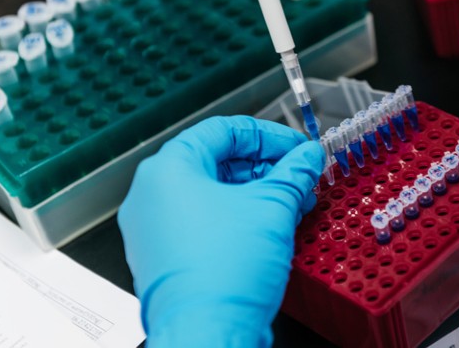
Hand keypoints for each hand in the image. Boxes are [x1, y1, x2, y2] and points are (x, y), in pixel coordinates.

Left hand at [118, 116, 324, 346]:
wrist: (207, 334)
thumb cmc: (223, 275)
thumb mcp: (272, 207)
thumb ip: (294, 173)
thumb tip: (307, 158)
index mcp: (168, 170)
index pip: (223, 131)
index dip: (268, 135)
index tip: (295, 147)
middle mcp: (152, 195)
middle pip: (216, 161)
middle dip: (265, 167)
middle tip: (298, 175)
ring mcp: (154, 228)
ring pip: (211, 193)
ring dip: (256, 193)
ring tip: (292, 202)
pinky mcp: (164, 257)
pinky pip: (203, 222)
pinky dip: (237, 217)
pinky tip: (269, 226)